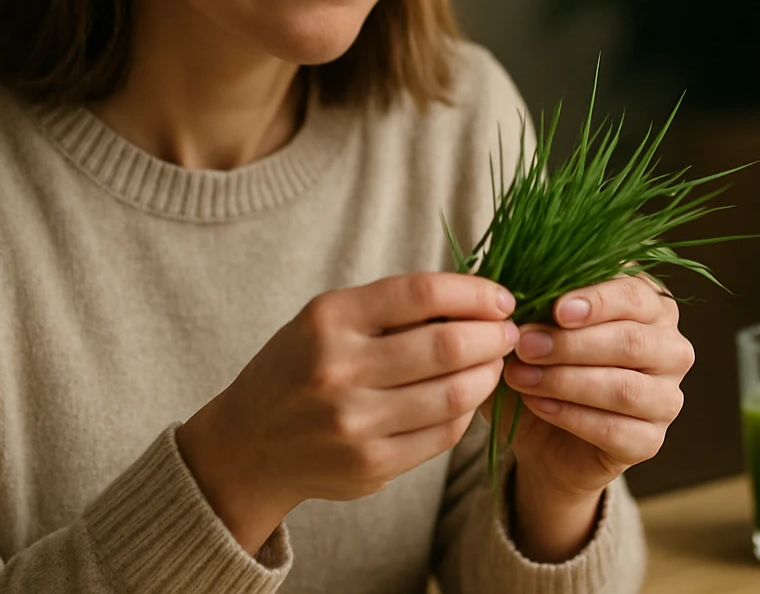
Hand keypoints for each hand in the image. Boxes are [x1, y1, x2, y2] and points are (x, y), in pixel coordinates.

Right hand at [178, 273, 518, 554]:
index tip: (502, 298)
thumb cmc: (301, 367)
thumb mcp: (328, 320)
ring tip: (495, 362)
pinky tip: (468, 396)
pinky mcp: (370, 465)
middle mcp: (339, 368)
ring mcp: (354, 422)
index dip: (475, 293)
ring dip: (488, 374)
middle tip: (509, 332)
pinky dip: (466, 412)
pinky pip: (442, 434)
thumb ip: (392, 308)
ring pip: (454, 394)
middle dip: (493, 336)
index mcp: (329, 319)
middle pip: (447, 345)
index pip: (423, 294)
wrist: (249, 444)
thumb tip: (477, 298)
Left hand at [501, 275, 693, 559]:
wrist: (543, 434)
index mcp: (650, 306)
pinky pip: (615, 429)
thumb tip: (517, 288)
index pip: (635, 295)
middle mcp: (670, 349)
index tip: (557, 309)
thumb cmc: (544, 364)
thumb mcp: (535, 326)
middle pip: (632, 341)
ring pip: (625, 388)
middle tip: (524, 345)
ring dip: (565, 380)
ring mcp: (666, 398)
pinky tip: (538, 403)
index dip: (598, 301)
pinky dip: (570, 415)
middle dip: (572, 343)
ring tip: (519, 376)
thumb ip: (536, 303)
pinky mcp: (650, 441)